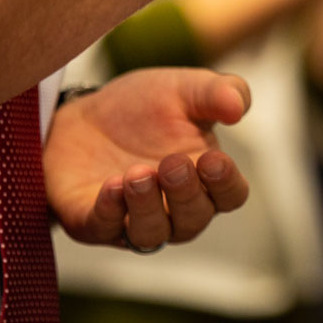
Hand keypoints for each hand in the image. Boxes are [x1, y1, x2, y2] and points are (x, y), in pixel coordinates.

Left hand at [44, 68, 250, 250]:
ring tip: (138, 174)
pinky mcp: (92, 222)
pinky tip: (112, 185)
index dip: (226, 183)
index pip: (230, 196)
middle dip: (185, 194)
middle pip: (193, 219)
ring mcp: (133, 220)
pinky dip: (109, 211)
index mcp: (205, 180)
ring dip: (148, 207)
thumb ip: (218, 92)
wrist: (84, 112)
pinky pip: (103, 228)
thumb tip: (238, 107)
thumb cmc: (145, 108)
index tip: (214, 160)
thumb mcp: (185, 89)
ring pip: (151, 234)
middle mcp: (175, 208)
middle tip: (172, 163)